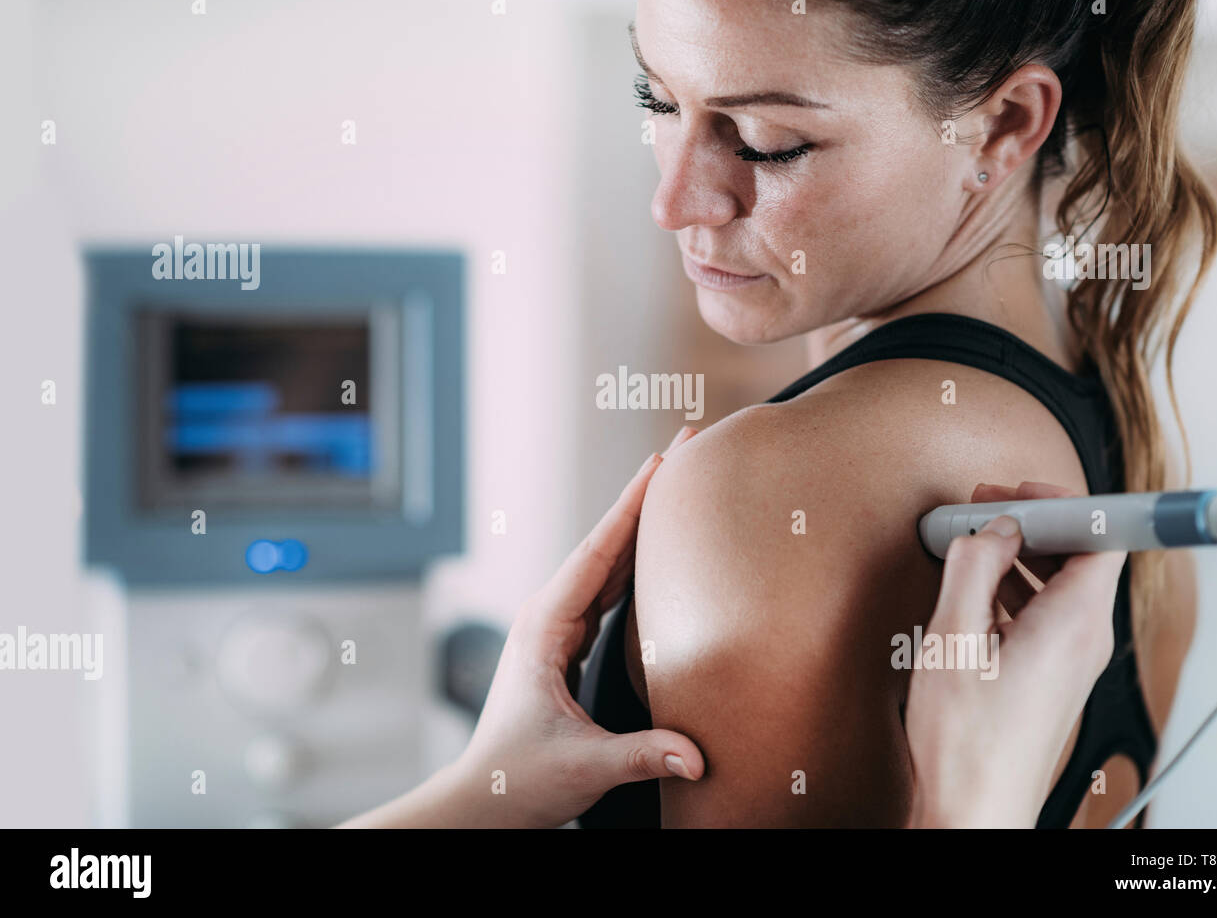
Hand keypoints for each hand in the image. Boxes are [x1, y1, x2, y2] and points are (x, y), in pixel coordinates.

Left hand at [341, 427, 703, 827]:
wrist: (486, 799)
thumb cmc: (520, 779)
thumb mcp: (585, 765)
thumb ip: (642, 753)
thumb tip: (697, 754)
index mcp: (545, 625)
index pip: (598, 551)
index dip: (633, 502)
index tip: (664, 458)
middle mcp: (549, 614)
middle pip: (605, 543)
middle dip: (645, 497)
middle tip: (685, 450)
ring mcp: (556, 627)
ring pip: (606, 562)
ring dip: (641, 524)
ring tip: (680, 486)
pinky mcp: (566, 643)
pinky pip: (607, 589)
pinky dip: (635, 561)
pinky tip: (659, 551)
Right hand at [905, 481, 1126, 827]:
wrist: (974, 806)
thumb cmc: (967, 738)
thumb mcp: (953, 637)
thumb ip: (972, 568)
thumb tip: (991, 530)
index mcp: (1075, 622)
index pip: (1103, 536)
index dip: (1065, 501)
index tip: (1020, 491)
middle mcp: (1086, 638)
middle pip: (1082, 555)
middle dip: (1035, 521)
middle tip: (985, 507)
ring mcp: (1073, 659)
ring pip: (1062, 584)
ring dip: (1021, 554)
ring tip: (972, 541)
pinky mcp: (1054, 675)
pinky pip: (1048, 613)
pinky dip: (1016, 587)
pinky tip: (974, 588)